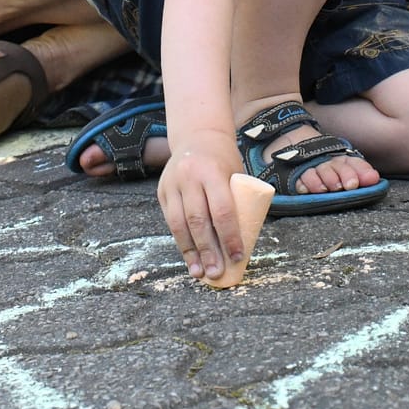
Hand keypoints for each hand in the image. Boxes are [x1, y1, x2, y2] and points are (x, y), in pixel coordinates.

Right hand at [156, 128, 245, 280]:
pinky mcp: (162, 191)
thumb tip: (246, 242)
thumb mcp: (236, 174)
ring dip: (190, 252)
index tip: (238, 256)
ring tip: (200, 272)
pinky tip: (189, 257)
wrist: (198, 136)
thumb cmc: (224, 161)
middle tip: (217, 272)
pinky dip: (180, 241)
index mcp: (212, 171)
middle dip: (208, 250)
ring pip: (179, 224)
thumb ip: (237, 201)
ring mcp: (172, 184)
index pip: (222, 210)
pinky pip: (170, 221)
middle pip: (199, 221)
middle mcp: (189, 177)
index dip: (230, 236)